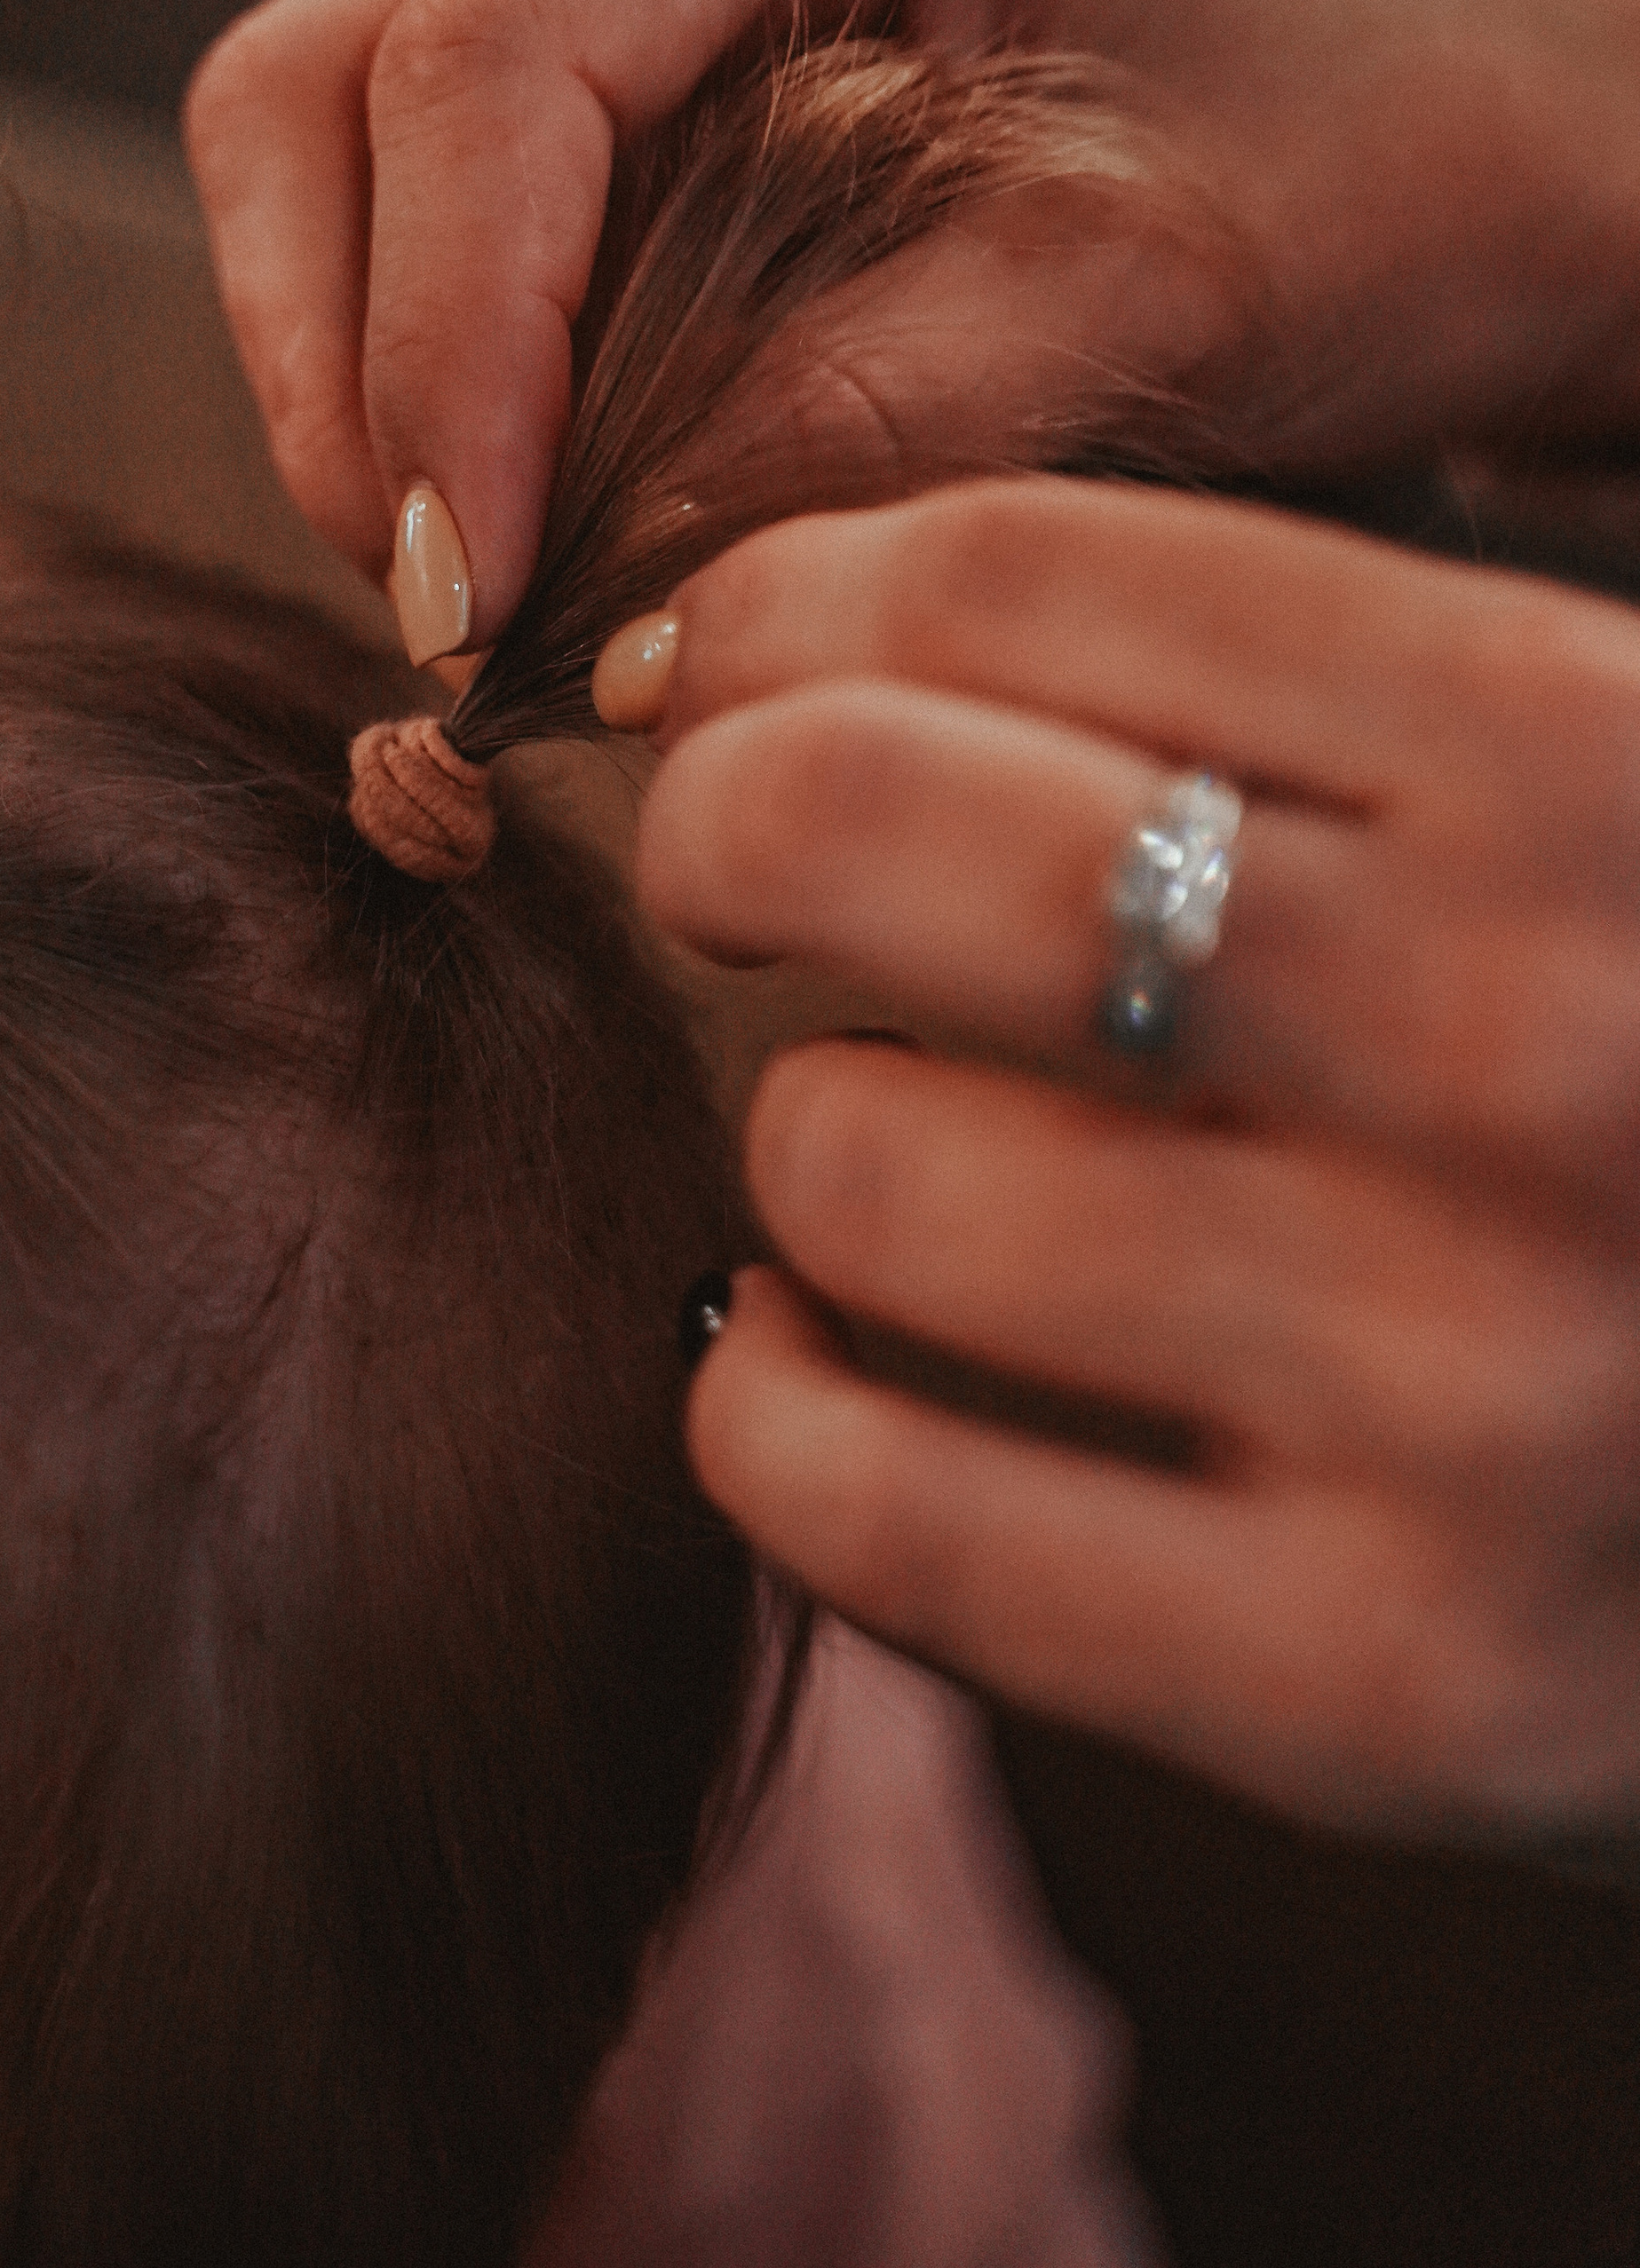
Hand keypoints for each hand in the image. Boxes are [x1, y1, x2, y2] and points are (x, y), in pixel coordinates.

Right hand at [186, 0, 1639, 639]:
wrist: (1491, 134)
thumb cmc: (1377, 159)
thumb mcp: (1137, 298)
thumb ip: (845, 426)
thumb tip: (588, 607)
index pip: (489, 60)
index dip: (440, 346)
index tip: (475, 592)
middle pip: (338, 76)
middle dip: (352, 364)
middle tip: (450, 612)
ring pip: (339, 129)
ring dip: (364, 366)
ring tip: (482, 575)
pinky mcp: (645, 31)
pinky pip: (435, 186)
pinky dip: (438, 354)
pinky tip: (527, 490)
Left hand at [642, 478, 1639, 1841]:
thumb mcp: (1607, 799)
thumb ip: (1294, 705)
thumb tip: (771, 655)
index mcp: (1598, 763)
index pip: (1028, 572)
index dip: (793, 593)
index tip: (717, 658)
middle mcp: (1536, 1051)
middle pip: (870, 824)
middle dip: (722, 817)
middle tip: (731, 861)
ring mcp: (1473, 1392)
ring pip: (858, 1161)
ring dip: (795, 1125)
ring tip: (875, 1130)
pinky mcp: (1403, 1695)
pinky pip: (898, 1523)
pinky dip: (768, 1412)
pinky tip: (799, 1345)